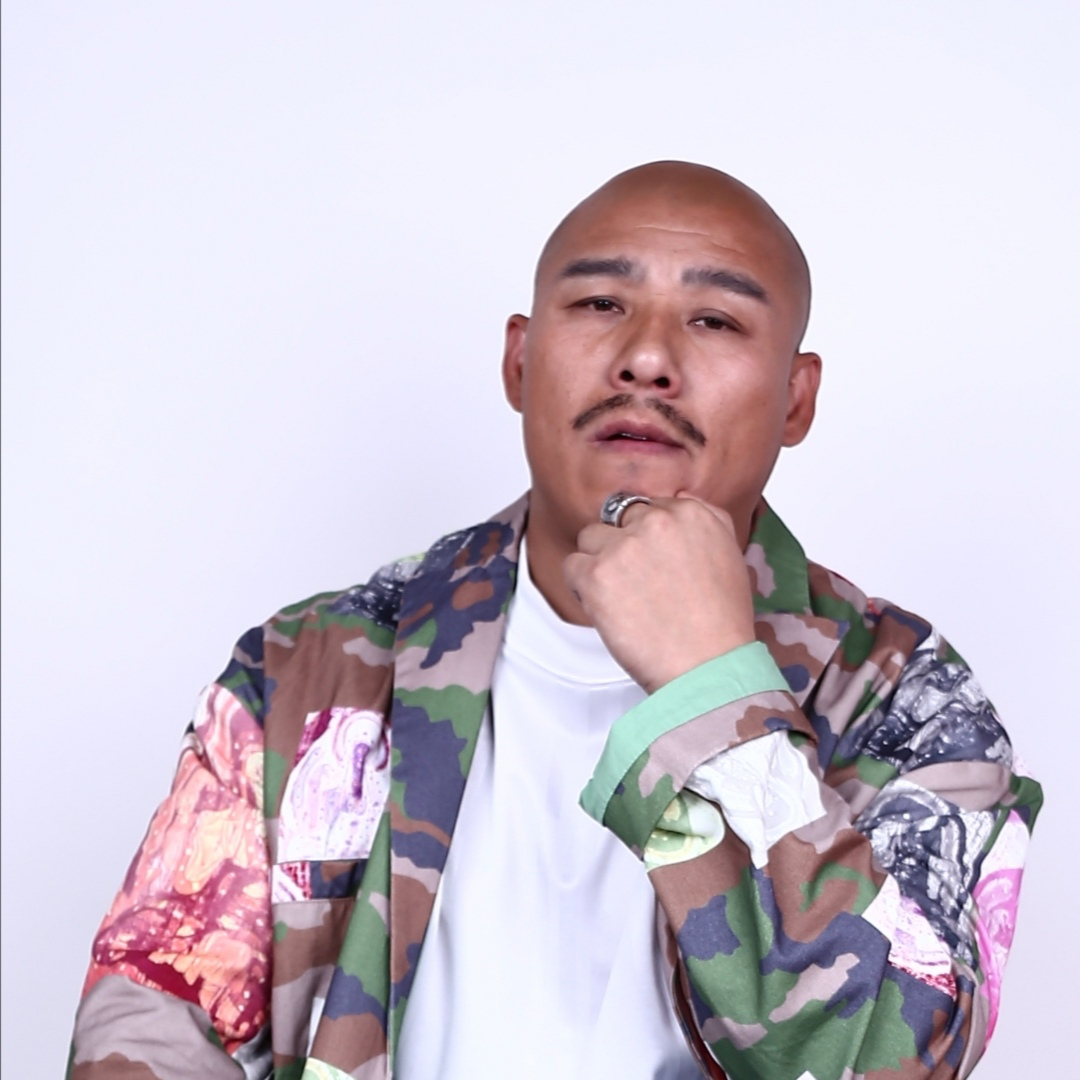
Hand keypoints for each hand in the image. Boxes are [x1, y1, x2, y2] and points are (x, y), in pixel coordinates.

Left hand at [562, 495, 755, 693]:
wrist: (708, 668)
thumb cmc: (720, 625)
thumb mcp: (731, 556)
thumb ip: (703, 523)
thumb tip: (676, 502)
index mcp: (692, 513)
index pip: (650, 507)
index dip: (646, 538)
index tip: (652, 565)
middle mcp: (658, 521)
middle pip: (618, 518)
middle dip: (622, 546)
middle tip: (635, 584)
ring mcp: (624, 546)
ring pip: (590, 538)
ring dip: (598, 563)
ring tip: (621, 597)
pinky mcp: (596, 574)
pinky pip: (571, 566)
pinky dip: (580, 587)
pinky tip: (605, 608)